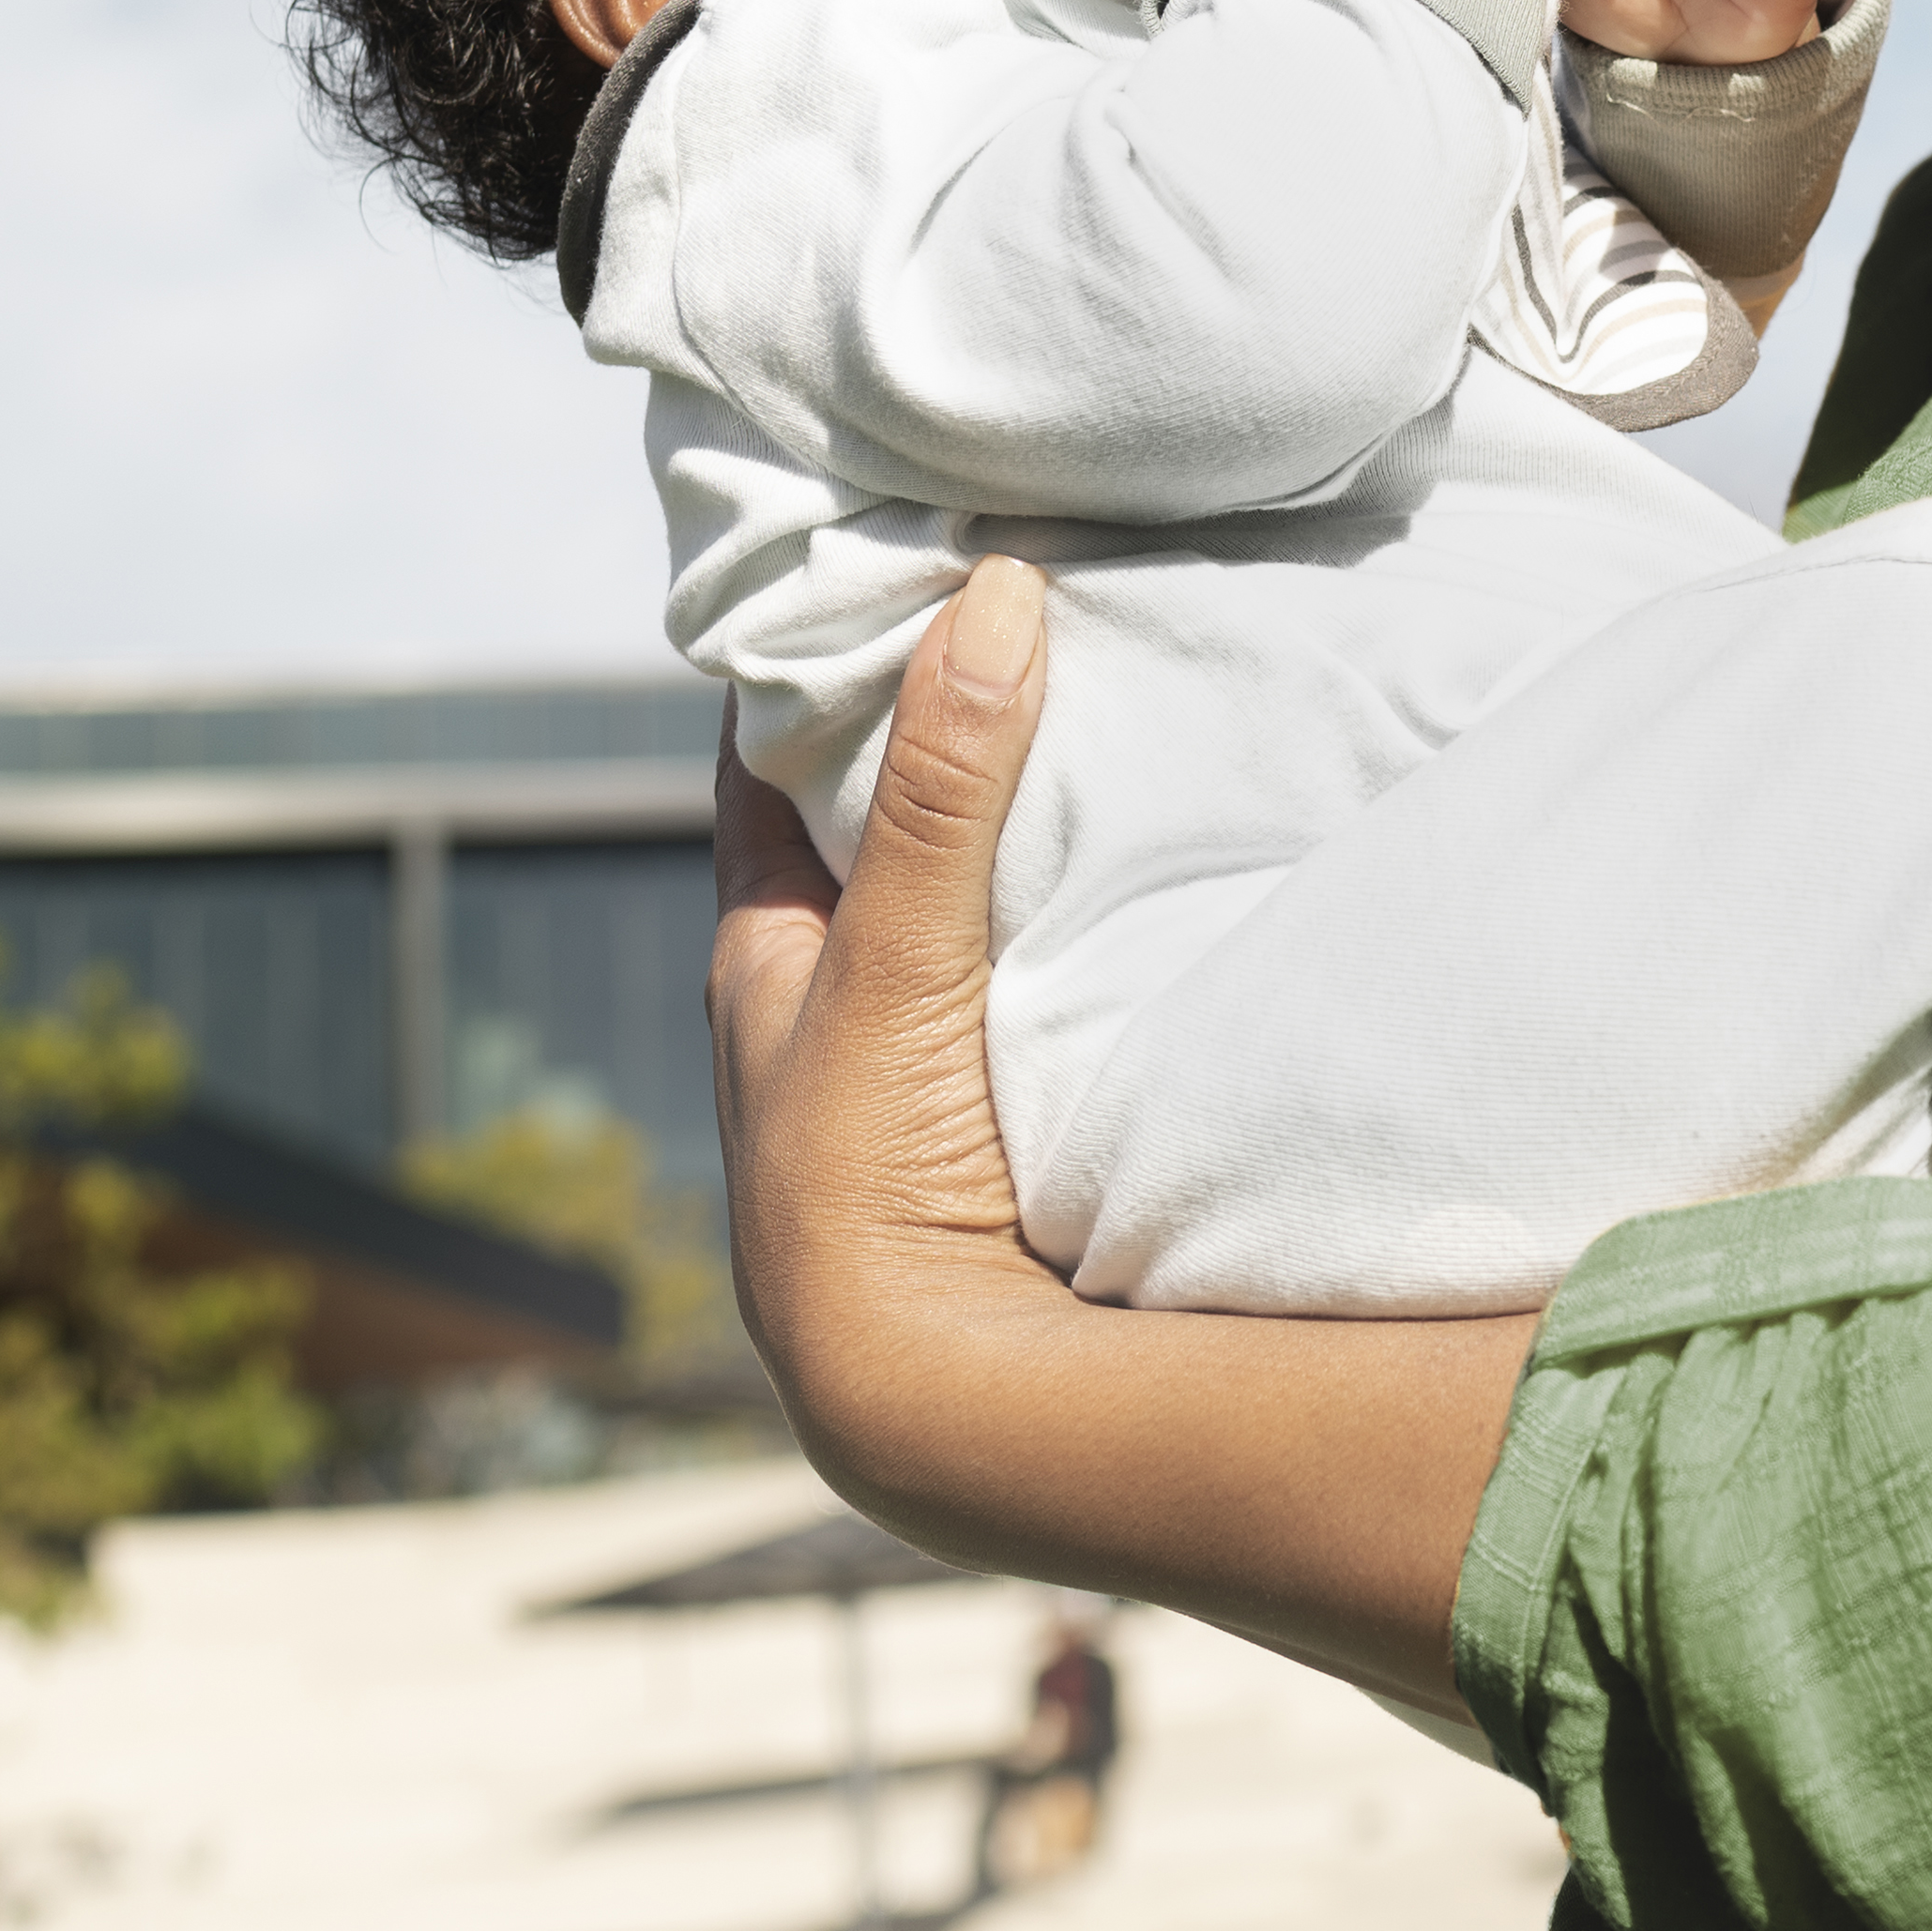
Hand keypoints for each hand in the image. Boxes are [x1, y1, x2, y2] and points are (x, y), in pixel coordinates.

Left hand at [707, 566, 1532, 1707]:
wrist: (933, 1398)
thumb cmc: (863, 1191)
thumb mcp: (889, 967)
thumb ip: (942, 793)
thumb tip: (988, 592)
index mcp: (765, 952)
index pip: (766, 758)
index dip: (807, 651)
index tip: (870, 531)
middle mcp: (836, 990)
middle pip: (877, 810)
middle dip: (936, 706)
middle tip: (1024, 567)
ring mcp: (926, 1046)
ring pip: (965, 884)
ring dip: (1024, 801)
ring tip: (1116, 670)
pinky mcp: (1012, 1096)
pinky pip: (1046, 955)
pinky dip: (1084, 890)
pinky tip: (1166, 832)